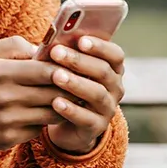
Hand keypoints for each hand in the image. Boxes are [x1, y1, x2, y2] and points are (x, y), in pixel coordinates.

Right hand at [0, 36, 73, 149]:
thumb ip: (14, 45)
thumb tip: (44, 50)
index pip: (45, 71)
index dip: (64, 68)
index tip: (71, 65)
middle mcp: (3, 98)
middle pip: (53, 93)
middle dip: (69, 86)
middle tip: (78, 81)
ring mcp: (6, 121)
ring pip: (51, 114)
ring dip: (62, 105)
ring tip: (66, 97)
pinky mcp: (7, 139)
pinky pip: (38, 129)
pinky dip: (43, 120)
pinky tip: (42, 111)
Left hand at [42, 36, 125, 154]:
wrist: (66, 123)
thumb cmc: (66, 86)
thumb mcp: (68, 70)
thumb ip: (65, 55)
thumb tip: (51, 41)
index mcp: (112, 69)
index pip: (115, 55)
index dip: (100, 47)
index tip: (80, 40)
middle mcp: (115, 88)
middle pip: (103, 71)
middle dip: (79, 60)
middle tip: (56, 52)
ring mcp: (108, 109)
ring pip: (97, 94)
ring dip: (76, 83)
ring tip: (56, 76)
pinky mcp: (96, 127)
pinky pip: (86, 118)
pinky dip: (71, 110)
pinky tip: (55, 102)